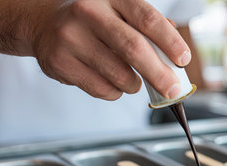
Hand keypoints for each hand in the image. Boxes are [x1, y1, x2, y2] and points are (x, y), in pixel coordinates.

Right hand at [31, 0, 190, 99]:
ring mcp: (71, 38)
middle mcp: (89, 13)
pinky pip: (101, 89)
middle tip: (173, 89)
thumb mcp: (119, 11)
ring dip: (135, 85)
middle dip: (159, 74)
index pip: (147, 19)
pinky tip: (111, 81)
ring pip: (119, 75)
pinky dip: (115, 92)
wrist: (42, 22)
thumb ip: (148, 27)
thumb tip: (176, 56)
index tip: (184, 60)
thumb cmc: (93, 20)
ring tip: (134, 81)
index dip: (170, 41)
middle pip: (134, 49)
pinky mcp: (60, 63)